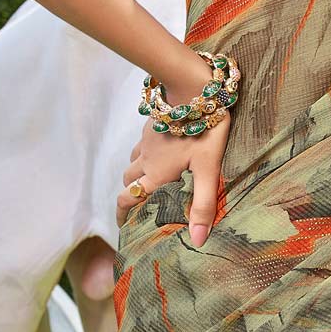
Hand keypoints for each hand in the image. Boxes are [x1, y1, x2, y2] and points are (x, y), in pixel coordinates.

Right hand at [116, 110, 230, 245]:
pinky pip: (142, 143)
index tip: (122, 226)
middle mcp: (146, 159)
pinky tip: (159, 150)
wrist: (195, 90)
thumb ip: (203, 204)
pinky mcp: (153, 123)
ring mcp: (147, 140)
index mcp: (156, 175)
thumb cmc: (204, 131)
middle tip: (138, 203)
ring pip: (133, 160)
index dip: (122, 214)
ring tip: (149, 178)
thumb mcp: (208, 170)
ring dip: (136, 171)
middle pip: (128, 180)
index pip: (128, 198)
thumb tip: (198, 241)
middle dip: (130, 193)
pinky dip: (144, 152)